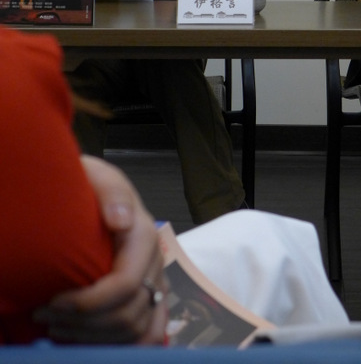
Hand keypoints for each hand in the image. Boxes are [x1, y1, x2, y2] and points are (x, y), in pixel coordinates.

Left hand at [34, 156, 167, 344]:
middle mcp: (155, 262)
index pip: (125, 285)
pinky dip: (124, 345)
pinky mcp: (151, 296)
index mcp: (144, 236)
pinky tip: (91, 340)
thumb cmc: (92, 186)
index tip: (51, 302)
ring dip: (96, 338)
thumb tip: (121, 220)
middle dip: (84, 324)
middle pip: (129, 314)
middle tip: (45, 317)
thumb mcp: (98, 176)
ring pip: (137, 330)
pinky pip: (149, 333)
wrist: (98, 191)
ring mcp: (155, 281)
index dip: (88, 303)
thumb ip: (112, 192)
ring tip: (59, 328)